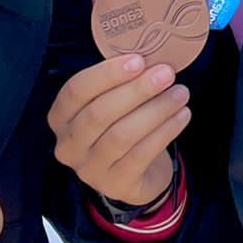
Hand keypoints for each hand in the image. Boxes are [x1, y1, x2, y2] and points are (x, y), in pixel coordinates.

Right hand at [48, 54, 189, 206]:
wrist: (137, 174)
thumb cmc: (122, 125)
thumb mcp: (113, 102)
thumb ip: (122, 82)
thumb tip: (152, 57)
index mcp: (61, 117)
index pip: (75, 91)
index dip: (106, 75)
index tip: (138, 60)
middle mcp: (68, 145)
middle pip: (99, 113)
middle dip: (136, 90)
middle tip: (166, 74)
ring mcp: (89, 169)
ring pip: (121, 135)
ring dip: (155, 110)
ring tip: (180, 93)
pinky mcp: (115, 185)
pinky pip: (141, 155)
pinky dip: (164, 132)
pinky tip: (182, 115)